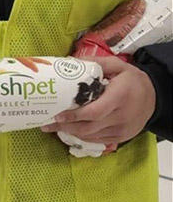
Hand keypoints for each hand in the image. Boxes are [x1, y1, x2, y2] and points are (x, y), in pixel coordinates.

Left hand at [41, 56, 156, 144]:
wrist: (155, 96)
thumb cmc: (132, 80)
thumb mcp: (117, 65)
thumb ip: (94, 63)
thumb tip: (69, 61)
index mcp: (119, 97)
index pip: (94, 112)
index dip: (74, 116)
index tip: (58, 115)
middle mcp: (121, 116)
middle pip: (90, 127)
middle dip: (66, 127)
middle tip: (47, 124)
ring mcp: (122, 130)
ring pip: (92, 136)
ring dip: (71, 133)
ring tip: (53, 128)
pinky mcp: (122, 137)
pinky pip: (99, 140)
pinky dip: (83, 136)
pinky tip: (70, 131)